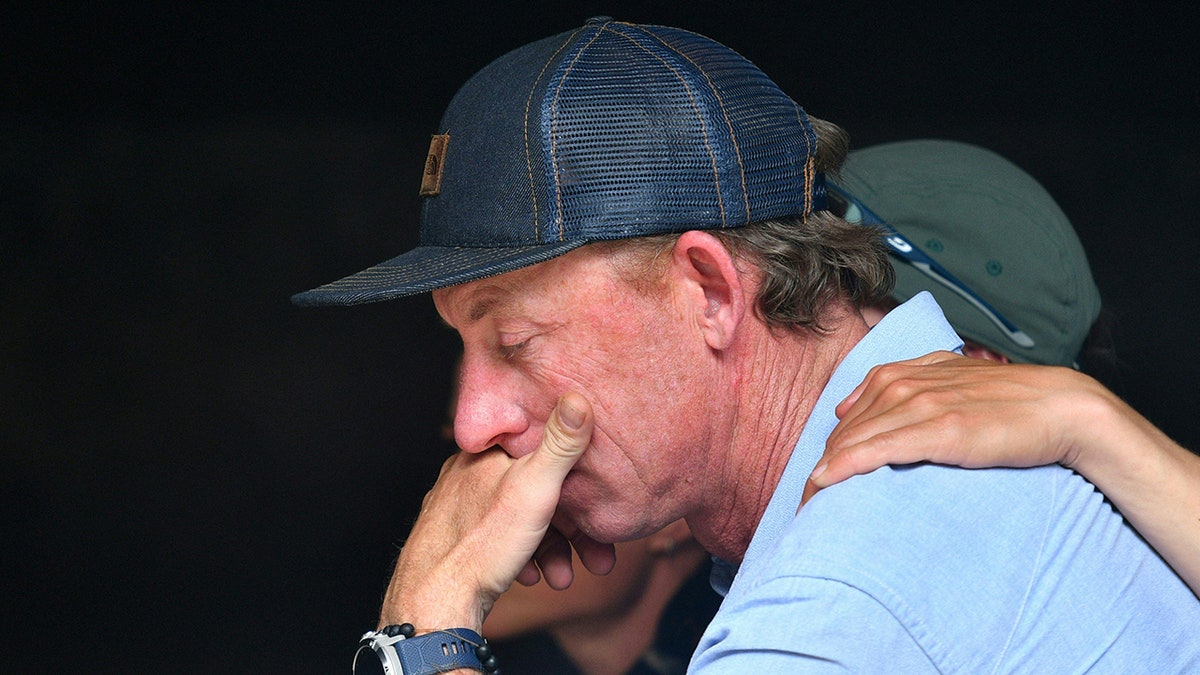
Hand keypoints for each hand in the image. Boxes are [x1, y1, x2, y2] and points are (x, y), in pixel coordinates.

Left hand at [378, 392, 615, 631]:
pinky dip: (521, 556)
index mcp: (485, 453)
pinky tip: (531, 575)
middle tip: (595, 556)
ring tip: (562, 576)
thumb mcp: (534, 487)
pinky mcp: (455, 539)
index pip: (541, 453)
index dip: (576, 480)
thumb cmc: (483, 543)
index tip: (596, 507)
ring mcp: (458, 508)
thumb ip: (560, 444)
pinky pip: (498, 540)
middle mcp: (466, 474)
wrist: (435, 601)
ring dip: (548, 549)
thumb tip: (577, 398)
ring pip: (518, 520)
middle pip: (534, 492)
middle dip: (569, 528)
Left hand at [803, 352, 1097, 502]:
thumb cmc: (1006, 401)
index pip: (848, 417)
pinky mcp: (938, 429)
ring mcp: (919, 405)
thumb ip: (899, 386)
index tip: (817, 483)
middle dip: (822, 467)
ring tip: (809, 507)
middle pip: (844, 432)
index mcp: (900, 374)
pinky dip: (846, 465)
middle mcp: (902, 385)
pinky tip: (825, 482)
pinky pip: (877, 448)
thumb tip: (847, 406)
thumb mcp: (946, 381)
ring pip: (854, 441)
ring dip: (826, 474)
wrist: (1060, 407)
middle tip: (806, 505)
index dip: (830, 451)